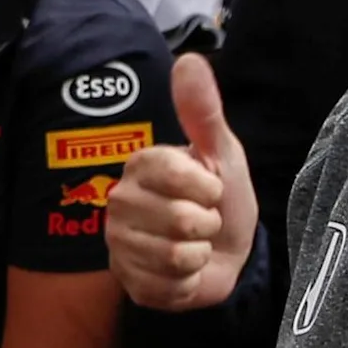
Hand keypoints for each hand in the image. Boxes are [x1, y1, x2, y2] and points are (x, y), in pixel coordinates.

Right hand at [108, 53, 253, 310]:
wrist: (227, 254)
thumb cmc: (223, 198)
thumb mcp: (221, 152)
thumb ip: (203, 110)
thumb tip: (188, 60)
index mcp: (141, 165)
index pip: (176, 174)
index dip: (208, 187)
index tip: (212, 188)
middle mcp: (121, 201)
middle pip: (180, 220)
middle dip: (208, 225)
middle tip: (204, 221)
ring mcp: (120, 245)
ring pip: (176, 256)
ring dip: (200, 255)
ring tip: (195, 246)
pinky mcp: (129, 283)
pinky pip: (170, 287)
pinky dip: (189, 283)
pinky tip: (184, 272)